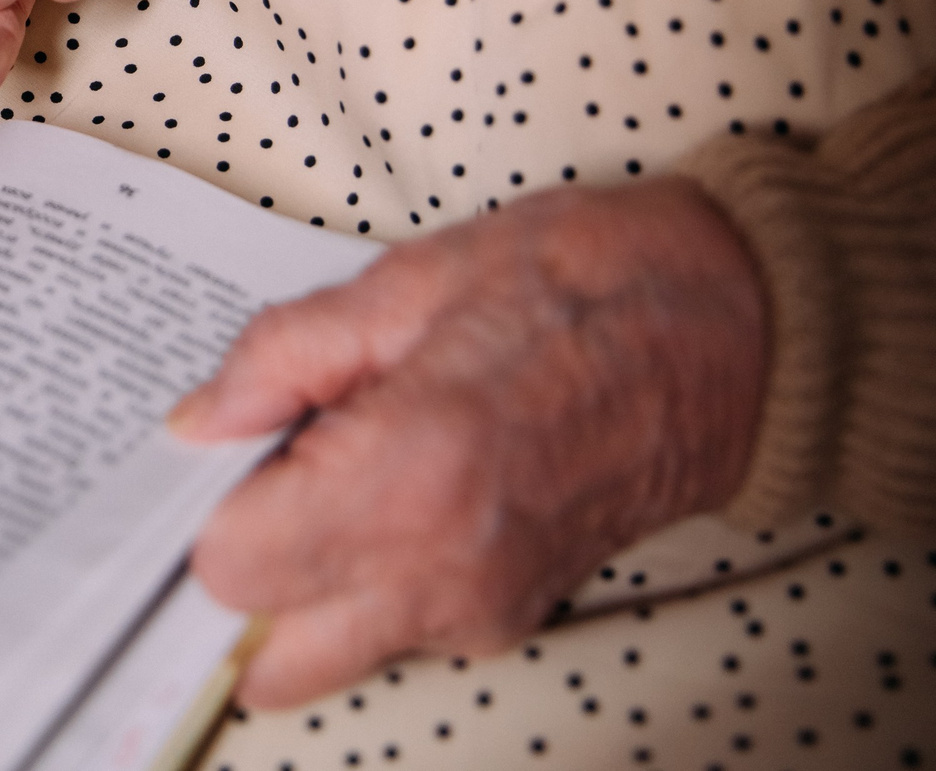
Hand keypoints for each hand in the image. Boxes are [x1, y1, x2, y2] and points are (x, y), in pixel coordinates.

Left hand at [168, 178, 769, 707]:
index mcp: (410, 476)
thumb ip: (281, 357)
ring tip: (337, 464)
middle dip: (239, 576)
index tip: (220, 450)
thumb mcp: (408, 281)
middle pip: (264, 654)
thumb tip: (196, 422)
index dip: (205, 507)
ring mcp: (482, 608)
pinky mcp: (511, 616)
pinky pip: (391, 629)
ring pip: (325, 652)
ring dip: (300, 584)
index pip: (231, 572)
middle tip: (259, 474)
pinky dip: (361, 580)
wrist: (739, 326)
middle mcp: (444, 572)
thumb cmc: (586, 282)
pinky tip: (390, 483)